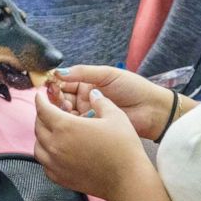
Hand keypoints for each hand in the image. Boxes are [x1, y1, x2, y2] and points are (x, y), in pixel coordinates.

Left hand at [34, 87, 153, 200]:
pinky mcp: (60, 178)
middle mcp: (55, 145)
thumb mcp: (115, 116)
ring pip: (38, 146)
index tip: (41, 96)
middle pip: (38, 126)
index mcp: (65, 126)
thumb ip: (100, 101)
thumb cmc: (123, 147)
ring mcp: (55, 164)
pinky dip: (47, 154)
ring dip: (42, 135)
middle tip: (50, 111)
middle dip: (42, 115)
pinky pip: (44, 164)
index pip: (43, 109)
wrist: (127, 180)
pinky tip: (57, 151)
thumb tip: (93, 93)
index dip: (40, 100)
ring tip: (52, 131)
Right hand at [46, 65, 174, 139]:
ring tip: (66, 108)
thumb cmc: (133, 88)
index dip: (55, 83)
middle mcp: (85, 99)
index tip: (48, 84)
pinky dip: (70, 123)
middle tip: (56, 97)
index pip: (65, 82)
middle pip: (62, 98)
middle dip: (56, 98)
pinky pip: (76, 126)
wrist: (152, 110)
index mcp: (88, 84)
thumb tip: (59, 72)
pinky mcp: (93, 128)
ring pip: (66, 113)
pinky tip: (71, 119)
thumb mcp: (107, 74)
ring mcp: (88, 114)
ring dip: (62, 110)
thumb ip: (83, 72)